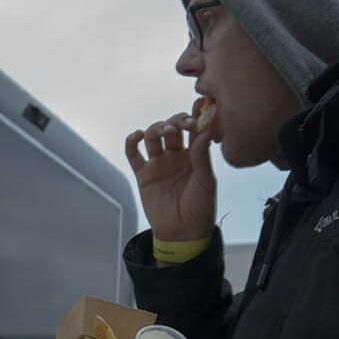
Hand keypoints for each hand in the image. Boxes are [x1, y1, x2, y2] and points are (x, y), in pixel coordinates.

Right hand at [124, 104, 215, 241]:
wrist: (183, 233)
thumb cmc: (200, 208)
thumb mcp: (206, 181)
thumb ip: (202, 156)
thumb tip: (204, 130)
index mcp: (195, 155)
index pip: (194, 128)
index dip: (195, 115)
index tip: (199, 105)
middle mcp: (176, 155)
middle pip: (172, 128)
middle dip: (176, 121)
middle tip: (182, 125)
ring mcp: (159, 164)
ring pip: (153, 136)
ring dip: (157, 129)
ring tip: (165, 133)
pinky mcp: (144, 174)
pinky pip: (133, 154)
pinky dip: (132, 141)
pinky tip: (138, 135)